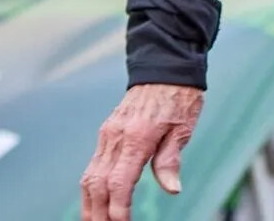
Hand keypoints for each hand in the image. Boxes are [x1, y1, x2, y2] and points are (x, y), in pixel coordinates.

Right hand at [80, 83, 203, 220]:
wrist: (164, 66)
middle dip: (98, 212)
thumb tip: (172, 189)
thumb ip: (171, 159)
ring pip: (89, 176)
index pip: (119, 182)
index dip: (118, 208)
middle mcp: (116, 137)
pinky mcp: (107, 132)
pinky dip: (91, 187)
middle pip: (97, 184)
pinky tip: (94, 200)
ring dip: (89, 203)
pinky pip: (93, 164)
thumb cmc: (178, 96)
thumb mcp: (183, 128)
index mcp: (137, 137)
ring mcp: (108, 134)